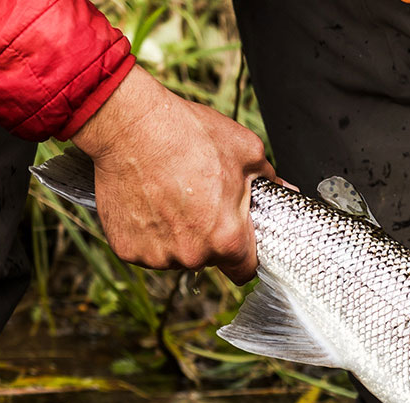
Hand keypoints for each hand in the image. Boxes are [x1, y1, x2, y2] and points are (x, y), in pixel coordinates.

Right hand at [72, 67, 272, 282]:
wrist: (130, 125)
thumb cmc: (187, 134)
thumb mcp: (245, 150)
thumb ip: (268, 179)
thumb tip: (283, 189)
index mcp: (227, 239)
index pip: (244, 269)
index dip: (243, 252)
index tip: (236, 236)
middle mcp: (192, 254)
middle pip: (208, 259)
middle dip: (207, 236)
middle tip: (198, 200)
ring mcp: (156, 255)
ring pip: (174, 255)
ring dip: (174, 235)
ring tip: (168, 197)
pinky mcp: (126, 248)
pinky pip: (143, 248)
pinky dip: (145, 232)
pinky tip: (146, 202)